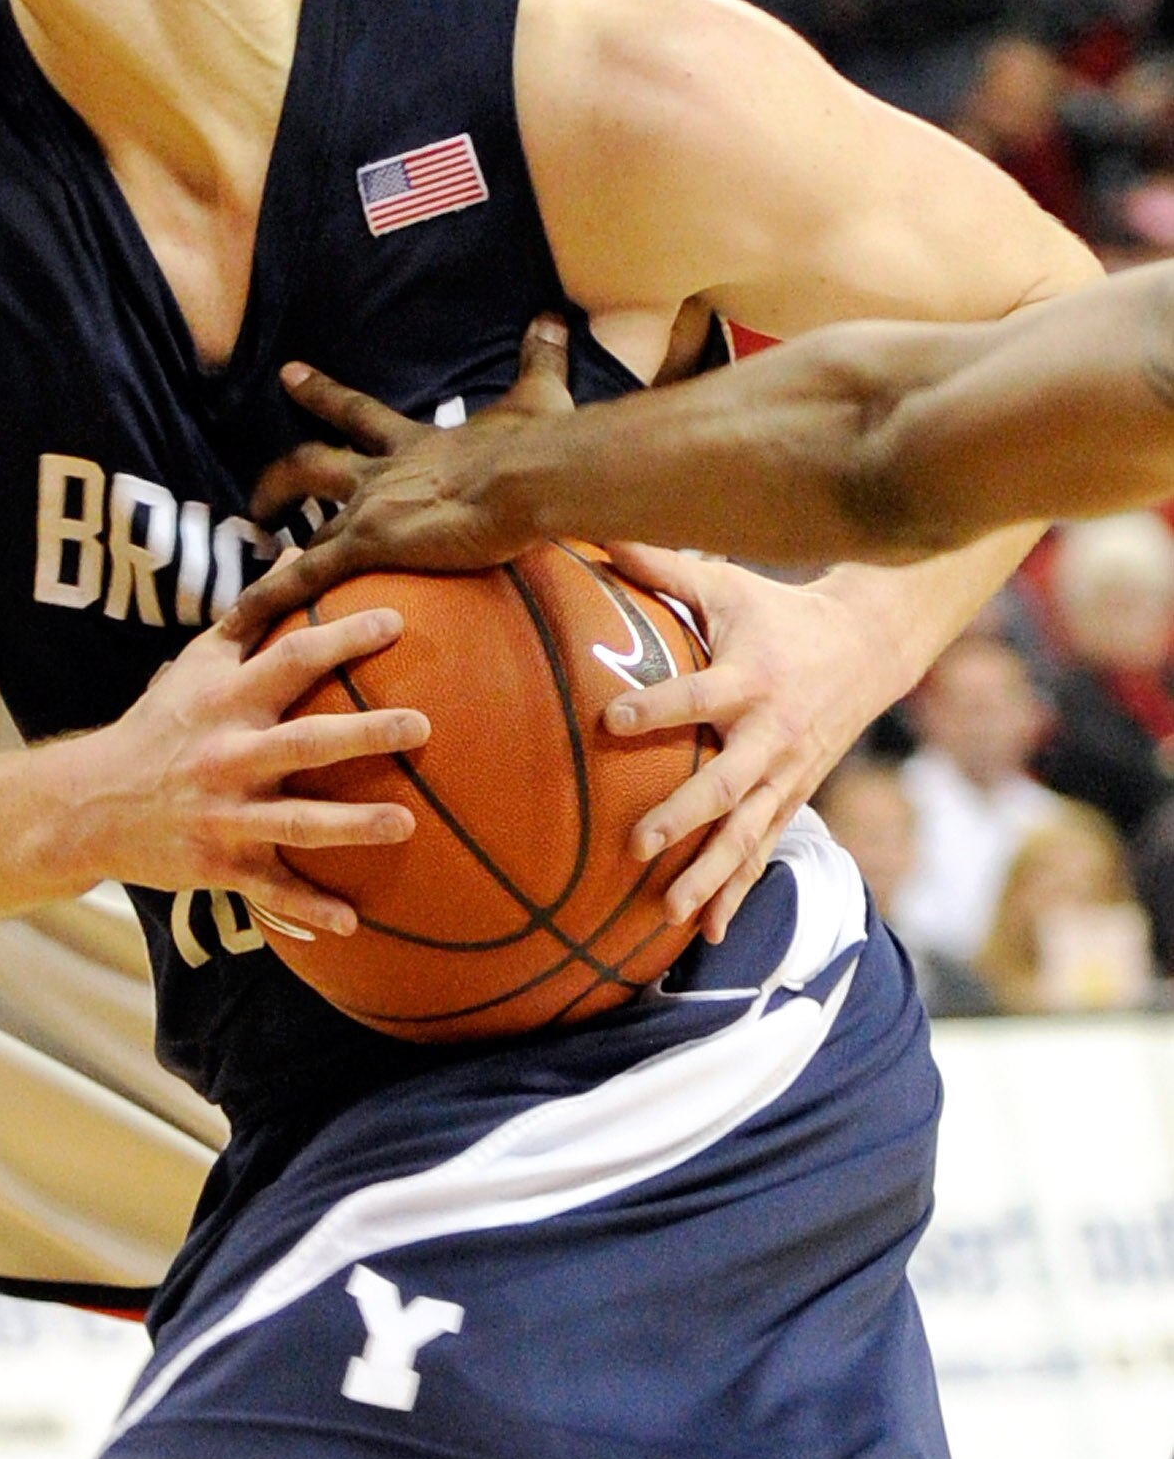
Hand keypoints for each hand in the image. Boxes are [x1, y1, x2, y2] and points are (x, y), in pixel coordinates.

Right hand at [79, 607, 429, 935]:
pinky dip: (307, 907)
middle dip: (364, 735)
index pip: (290, 659)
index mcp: (224, 701)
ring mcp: (224, 814)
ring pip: (295, 822)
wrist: (90, 804)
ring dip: (351, 826)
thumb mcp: (192, 664)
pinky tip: (352, 920)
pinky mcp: (219, 863)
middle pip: (305, 743)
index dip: (342, 638)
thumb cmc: (157, 726)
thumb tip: (294, 556)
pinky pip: (270, 889)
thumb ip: (249, 620)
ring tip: (406, 823)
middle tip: (422, 727)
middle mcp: (227, 756)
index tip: (396, 622)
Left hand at [222, 317, 575, 647]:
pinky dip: (272, 597)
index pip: (357, 412)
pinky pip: (308, 576)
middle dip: (280, 480)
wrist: (527, 477)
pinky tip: (244, 621)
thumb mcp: (536, 395)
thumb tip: (552, 321)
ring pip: (307, 534)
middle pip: (312, 467)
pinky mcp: (368, 545)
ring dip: (279, 557)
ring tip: (255, 580)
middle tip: (256, 494)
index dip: (320, 393)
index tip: (287, 375)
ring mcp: (369, 511)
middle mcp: (380, 475)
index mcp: (413, 443)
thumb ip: (539, 360)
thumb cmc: (533, 444)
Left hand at [594, 541, 887, 940]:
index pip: (700, 693)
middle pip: (727, 781)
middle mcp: (772, 733)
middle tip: (636, 844)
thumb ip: (658, 563)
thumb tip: (590, 526)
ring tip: (668, 911)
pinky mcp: (795, 798)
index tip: (610, 719)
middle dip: (684, 815)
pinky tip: (709, 933)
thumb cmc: (778, 611)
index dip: (659, 707)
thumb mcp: (725, 583)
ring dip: (711, 874)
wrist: (867, 649)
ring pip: (748, 832)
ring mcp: (788, 773)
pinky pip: (764, 850)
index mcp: (751, 677)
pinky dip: (739, 891)